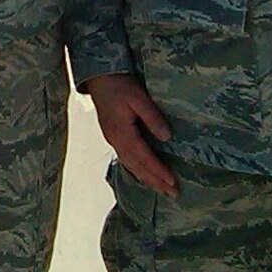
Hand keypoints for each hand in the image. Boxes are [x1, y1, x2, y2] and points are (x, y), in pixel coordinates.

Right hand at [84, 72, 176, 196]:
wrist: (98, 78)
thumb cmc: (118, 85)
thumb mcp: (138, 97)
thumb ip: (152, 117)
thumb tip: (166, 137)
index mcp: (122, 134)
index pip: (144, 158)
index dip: (159, 172)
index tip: (173, 183)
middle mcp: (116, 141)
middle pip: (137, 167)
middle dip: (155, 181)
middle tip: (172, 193)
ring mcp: (113, 140)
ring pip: (131, 165)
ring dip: (146, 178)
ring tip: (161, 188)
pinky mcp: (113, 136)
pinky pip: (126, 159)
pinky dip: (137, 169)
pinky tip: (143, 172)